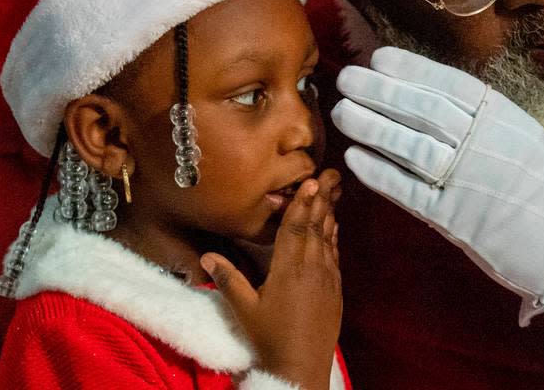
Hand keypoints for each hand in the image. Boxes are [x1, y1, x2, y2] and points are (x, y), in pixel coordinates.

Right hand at [203, 169, 341, 389]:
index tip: (310, 182)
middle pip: (315, 228)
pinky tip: (333, 227)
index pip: (295, 230)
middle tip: (327, 176)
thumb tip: (207, 256)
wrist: (301, 366)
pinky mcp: (336, 290)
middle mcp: (311, 269)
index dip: (301, 204)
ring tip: (331, 193)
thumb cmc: (269, 338)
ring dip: (328, 215)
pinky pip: (335, 255)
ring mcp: (327, 279)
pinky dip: (333, 237)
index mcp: (288, 270)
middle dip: (320, 201)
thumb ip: (228, 279)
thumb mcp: (244, 309)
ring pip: (328, 239)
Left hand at [333, 47, 543, 323]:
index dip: (410, 69)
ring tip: (341, 112)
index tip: (377, 57)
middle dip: (380, 91)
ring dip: (372, 127)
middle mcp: (482, 141)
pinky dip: (379, 173)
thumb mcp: (523, 135)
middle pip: (422, 109)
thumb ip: (483, 117)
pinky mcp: (455, 217)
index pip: (448, 84)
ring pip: (410, 145)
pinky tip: (354, 158)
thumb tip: (434, 95)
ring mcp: (467, 179)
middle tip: (346, 77)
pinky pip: (410, 191)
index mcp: (502, 116)